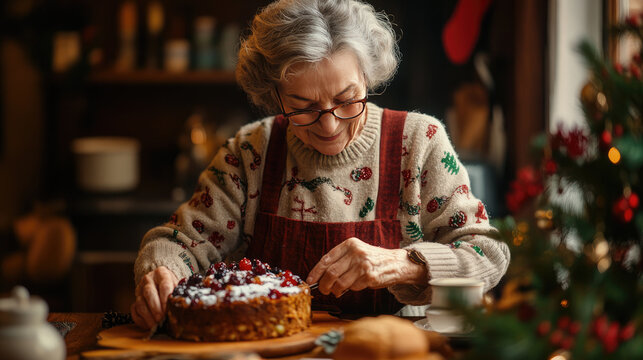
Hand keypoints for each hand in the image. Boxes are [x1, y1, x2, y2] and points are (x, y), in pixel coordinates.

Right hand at [130, 266, 178, 329]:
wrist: (159, 281)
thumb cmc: (172, 285)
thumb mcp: (177, 285)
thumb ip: (179, 294)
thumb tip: (183, 307)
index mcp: (161, 273)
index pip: (164, 285)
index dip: (166, 298)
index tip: (169, 310)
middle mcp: (148, 279)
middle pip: (149, 293)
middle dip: (156, 308)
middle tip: (161, 319)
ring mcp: (139, 289)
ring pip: (140, 303)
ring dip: (148, 316)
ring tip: (156, 324)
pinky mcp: (134, 299)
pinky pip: (134, 310)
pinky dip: (141, 319)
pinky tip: (149, 325)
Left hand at [306, 237, 426, 296]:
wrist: (395, 263)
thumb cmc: (372, 259)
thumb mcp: (356, 251)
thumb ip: (340, 260)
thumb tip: (320, 276)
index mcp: (349, 244)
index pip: (326, 259)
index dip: (315, 272)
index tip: (310, 281)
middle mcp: (355, 253)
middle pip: (330, 273)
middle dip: (324, 285)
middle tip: (323, 290)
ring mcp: (363, 265)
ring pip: (339, 283)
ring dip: (335, 290)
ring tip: (337, 291)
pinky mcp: (369, 277)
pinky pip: (352, 287)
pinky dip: (350, 290)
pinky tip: (353, 287)